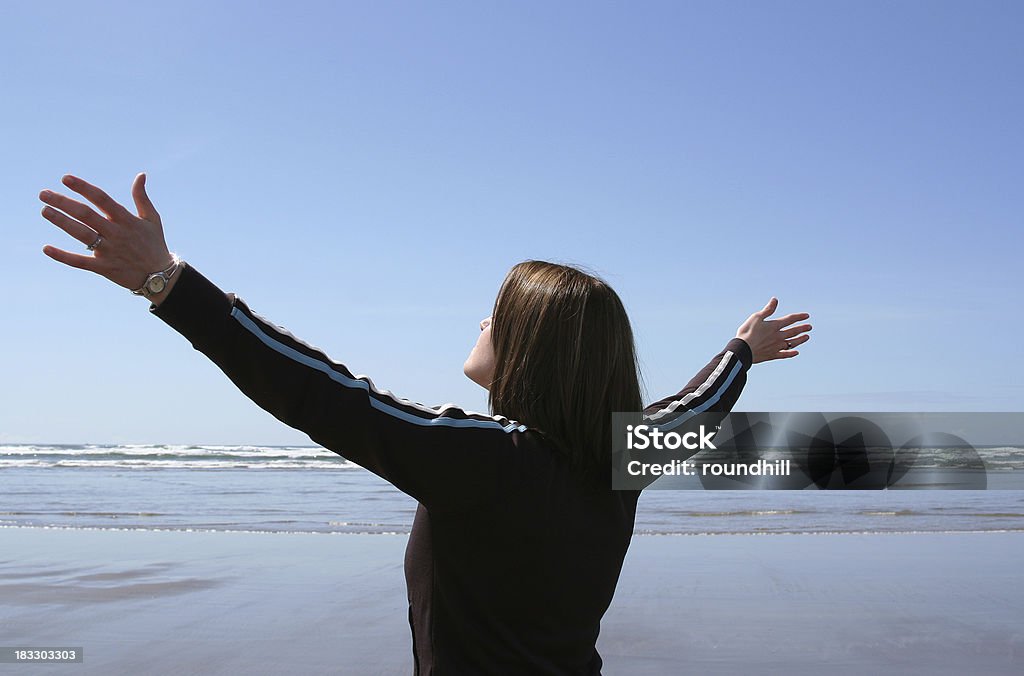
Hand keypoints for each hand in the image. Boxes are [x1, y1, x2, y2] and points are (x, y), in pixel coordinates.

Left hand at [39, 173, 172, 291]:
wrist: (160, 276)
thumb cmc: (154, 244)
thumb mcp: (152, 219)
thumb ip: (142, 197)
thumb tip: (141, 175)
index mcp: (126, 220)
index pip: (102, 199)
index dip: (83, 188)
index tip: (66, 178)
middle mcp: (116, 233)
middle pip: (86, 215)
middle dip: (64, 203)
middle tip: (43, 194)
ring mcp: (109, 251)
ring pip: (82, 234)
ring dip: (62, 222)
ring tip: (44, 211)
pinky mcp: (104, 267)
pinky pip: (80, 262)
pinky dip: (63, 256)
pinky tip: (46, 248)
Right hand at [735, 297, 811, 363]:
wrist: (742, 350)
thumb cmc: (747, 332)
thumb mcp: (756, 317)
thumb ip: (768, 310)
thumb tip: (775, 300)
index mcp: (774, 326)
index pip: (790, 319)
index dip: (799, 317)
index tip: (807, 316)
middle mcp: (778, 336)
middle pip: (793, 331)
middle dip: (802, 328)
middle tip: (810, 327)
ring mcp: (776, 346)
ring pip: (792, 343)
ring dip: (800, 340)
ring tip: (807, 337)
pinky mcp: (772, 355)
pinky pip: (784, 354)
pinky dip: (791, 353)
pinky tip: (796, 352)